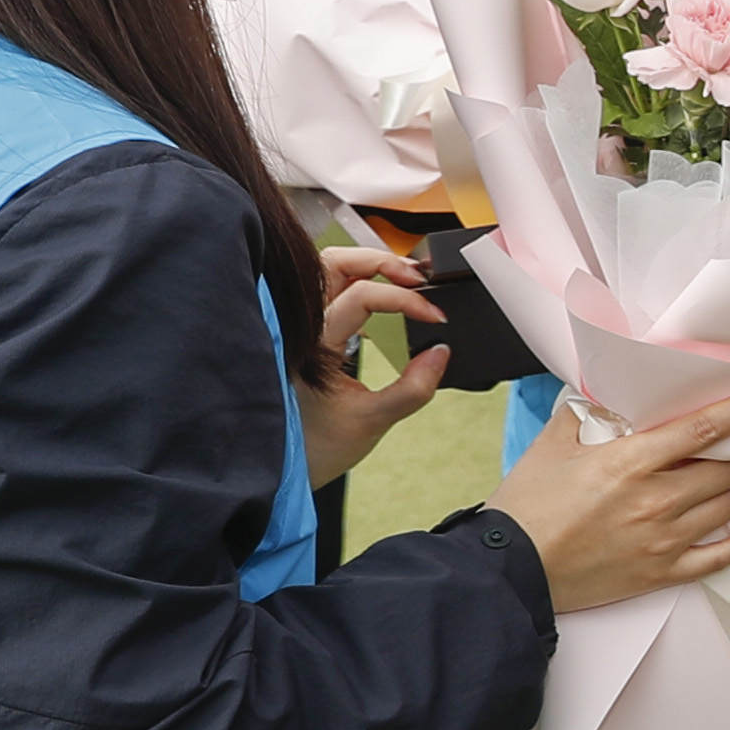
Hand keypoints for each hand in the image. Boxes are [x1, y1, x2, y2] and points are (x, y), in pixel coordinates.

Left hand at [296, 242, 451, 486]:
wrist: (288, 469)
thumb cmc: (318, 447)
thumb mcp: (374, 420)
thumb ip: (413, 387)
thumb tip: (441, 352)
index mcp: (312, 346)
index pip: (363, 296)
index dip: (407, 300)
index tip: (437, 317)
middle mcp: (300, 330)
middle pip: (334, 263)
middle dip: (380, 261)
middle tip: (418, 277)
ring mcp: (301, 330)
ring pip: (329, 272)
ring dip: (369, 267)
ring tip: (406, 280)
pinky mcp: (308, 336)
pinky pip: (330, 293)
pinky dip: (361, 285)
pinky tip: (385, 298)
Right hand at [493, 386, 729, 610]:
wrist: (505, 572)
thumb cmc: (524, 511)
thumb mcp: (550, 448)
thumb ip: (584, 416)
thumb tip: (606, 398)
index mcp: (629, 464)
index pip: (704, 429)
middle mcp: (654, 501)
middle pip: (727, 468)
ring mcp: (662, 540)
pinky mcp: (660, 573)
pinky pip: (720, 556)